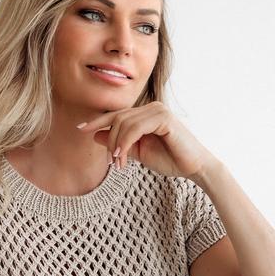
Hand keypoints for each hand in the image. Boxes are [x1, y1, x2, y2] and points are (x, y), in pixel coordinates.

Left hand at [77, 100, 215, 179]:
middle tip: (112, 162)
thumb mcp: (138, 152)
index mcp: (145, 114)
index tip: (81, 128)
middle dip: (110, 141)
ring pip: (124, 123)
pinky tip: (123, 156)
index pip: (117, 115)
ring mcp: (158, 110)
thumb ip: (119, 143)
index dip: (97, 121)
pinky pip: (135, 128)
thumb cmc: (170, 160)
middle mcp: (151, 107)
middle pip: (117, 118)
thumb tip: (95, 135)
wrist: (194, 167)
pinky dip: (125, 142)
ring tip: (119, 163)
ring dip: (117, 145)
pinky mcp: (164, 117)